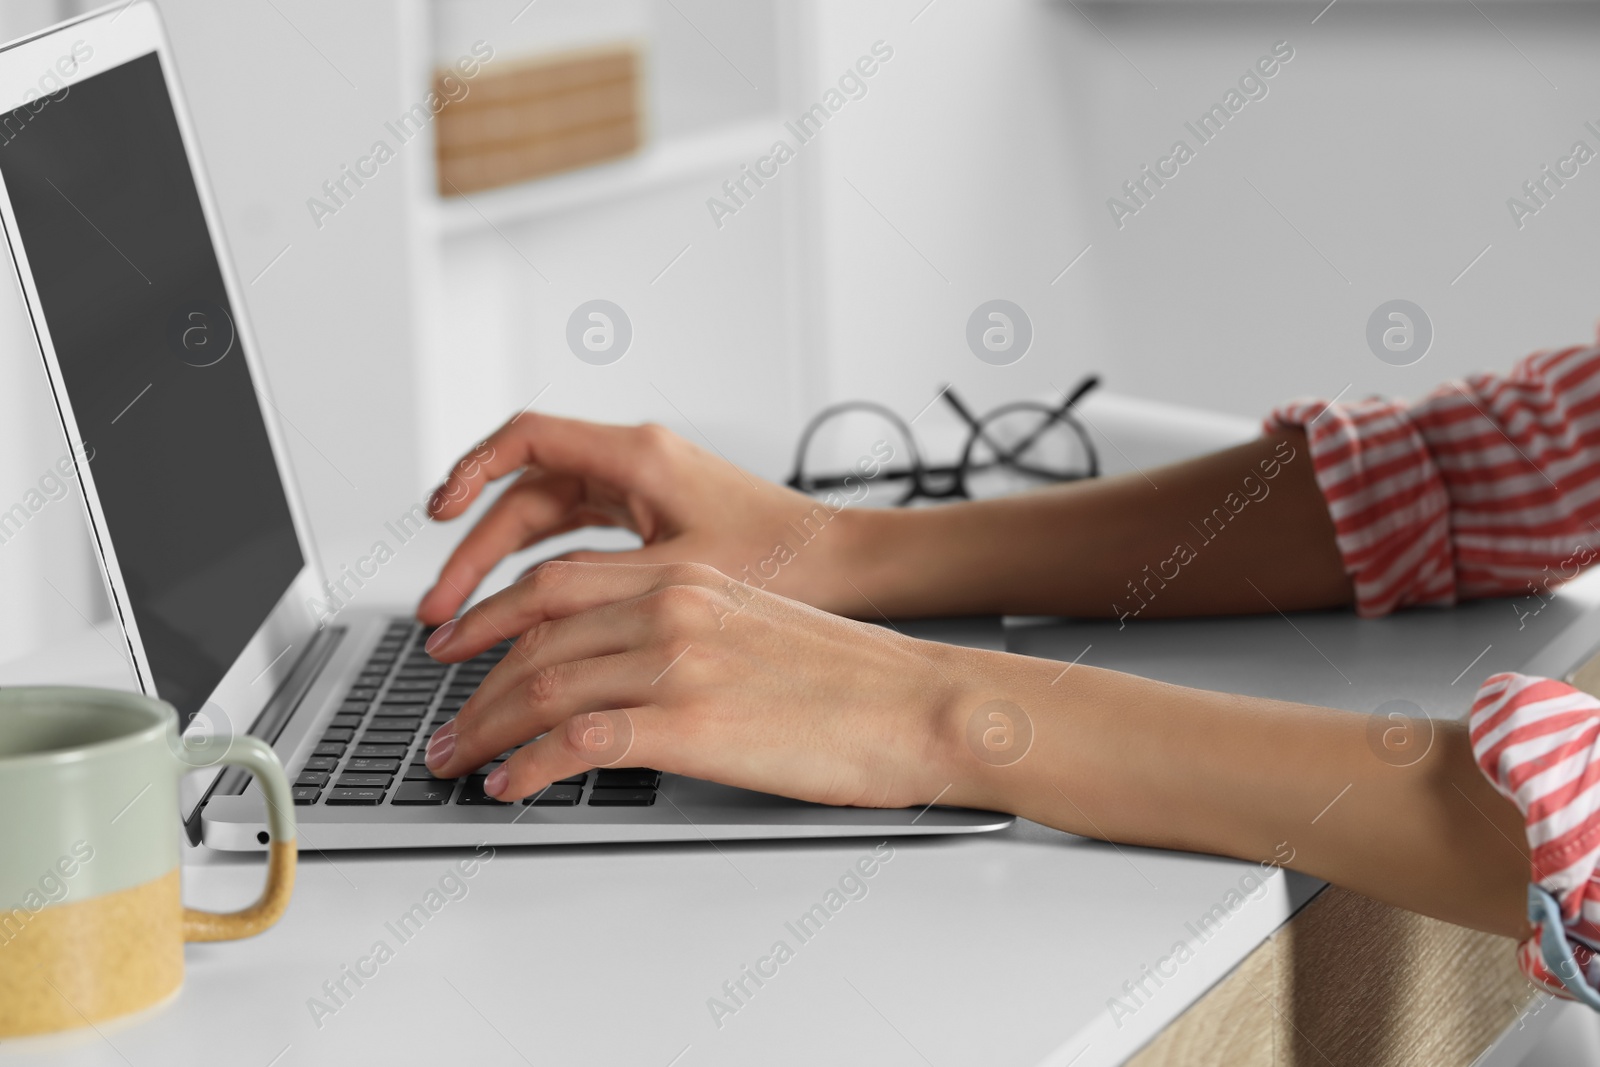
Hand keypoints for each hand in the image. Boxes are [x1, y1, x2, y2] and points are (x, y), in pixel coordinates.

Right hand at [416, 413, 887, 624]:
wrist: (852, 568)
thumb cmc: (788, 560)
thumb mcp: (680, 576)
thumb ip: (596, 587)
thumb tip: (520, 622)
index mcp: (639, 456)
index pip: (527, 440)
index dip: (470, 472)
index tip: (435, 513)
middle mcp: (635, 465)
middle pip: (526, 496)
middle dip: (474, 554)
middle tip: (440, 615)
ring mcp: (643, 494)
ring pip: (547, 524)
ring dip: (501, 570)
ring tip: (462, 626)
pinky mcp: (654, 523)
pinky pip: (576, 541)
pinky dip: (542, 574)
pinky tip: (520, 619)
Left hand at [420, 560, 978, 807]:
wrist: (921, 704)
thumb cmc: (855, 678)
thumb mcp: (756, 623)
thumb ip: (685, 629)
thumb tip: (624, 670)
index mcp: (685, 576)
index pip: (555, 587)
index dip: (490, 621)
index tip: (459, 650)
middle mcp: (671, 605)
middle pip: (533, 637)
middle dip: (472, 686)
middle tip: (444, 725)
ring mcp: (677, 661)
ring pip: (541, 687)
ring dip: (484, 731)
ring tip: (456, 763)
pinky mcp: (689, 722)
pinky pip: (576, 743)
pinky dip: (527, 767)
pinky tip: (510, 786)